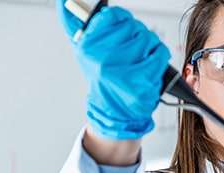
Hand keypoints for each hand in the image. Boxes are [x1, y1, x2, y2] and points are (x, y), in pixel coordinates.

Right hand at [56, 1, 170, 138]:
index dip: (124, 20)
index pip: (113, 16)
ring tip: (142, 59)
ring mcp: (122, 71)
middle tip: (135, 51)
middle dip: (139, 36)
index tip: (125, 27)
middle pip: (134, 27)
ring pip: (148, 38)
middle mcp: (103, 58)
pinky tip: (152, 65)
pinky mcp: (141, 82)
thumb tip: (63, 1)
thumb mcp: (85, 52)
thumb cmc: (104, 80)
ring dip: (151, 46)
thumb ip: (73, 24)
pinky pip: (159, 53)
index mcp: (88, 46)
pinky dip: (160, 56)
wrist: (115, 112)